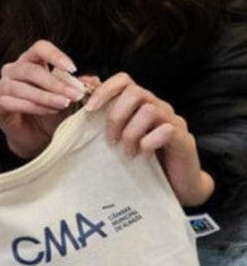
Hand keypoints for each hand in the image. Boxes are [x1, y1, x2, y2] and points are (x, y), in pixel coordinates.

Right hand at [0, 40, 89, 158]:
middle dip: (54, 83)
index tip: (72, 68)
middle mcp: (12, 71)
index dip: (54, 55)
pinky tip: (48, 111)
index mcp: (30, 62)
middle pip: (29, 69)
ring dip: (44, 96)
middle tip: (74, 95)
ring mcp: (1, 87)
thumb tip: (94, 80)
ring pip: (20, 87)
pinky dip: (31, 106)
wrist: (37, 138)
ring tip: (63, 104)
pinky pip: (10, 102)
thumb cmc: (52, 113)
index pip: (39, 48)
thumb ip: (79, 87)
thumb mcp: (69, 98)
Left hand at [86, 74, 214, 206]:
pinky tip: (144, 156)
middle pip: (135, 92)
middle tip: (110, 140)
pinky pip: (165, 131)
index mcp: (142, 103)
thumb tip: (81, 104)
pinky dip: (149, 144)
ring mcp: (174, 121)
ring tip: (127, 152)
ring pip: (148, 111)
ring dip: (131, 133)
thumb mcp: (121, 137)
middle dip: (116, 116)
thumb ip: (105, 120)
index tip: (89, 110)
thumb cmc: (144, 160)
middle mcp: (160, 107)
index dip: (104, 90)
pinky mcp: (184, 139)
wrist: (178, 184)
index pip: (124, 80)